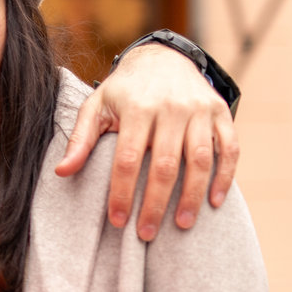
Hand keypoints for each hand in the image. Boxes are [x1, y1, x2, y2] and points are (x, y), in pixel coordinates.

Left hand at [55, 43, 237, 239]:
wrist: (162, 57)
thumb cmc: (124, 90)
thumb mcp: (96, 106)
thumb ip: (80, 139)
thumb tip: (61, 172)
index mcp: (137, 108)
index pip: (127, 159)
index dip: (122, 192)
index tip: (117, 221)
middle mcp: (171, 108)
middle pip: (165, 164)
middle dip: (155, 203)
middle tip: (146, 234)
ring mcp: (199, 110)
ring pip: (200, 159)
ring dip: (192, 196)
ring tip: (182, 225)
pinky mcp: (221, 112)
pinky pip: (230, 148)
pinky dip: (225, 176)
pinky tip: (215, 201)